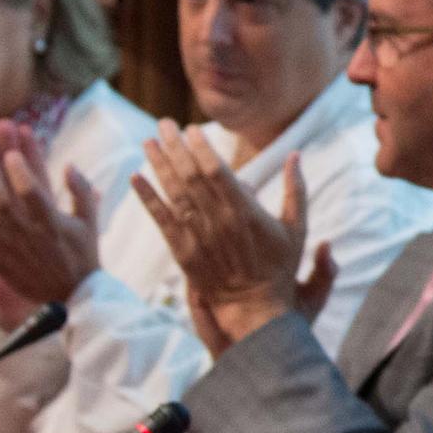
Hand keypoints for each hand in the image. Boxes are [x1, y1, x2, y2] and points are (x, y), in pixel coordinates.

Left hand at [0, 125, 100, 318]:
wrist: (72, 294)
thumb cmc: (82, 253)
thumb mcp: (90, 221)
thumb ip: (82, 191)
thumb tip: (69, 165)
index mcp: (53, 223)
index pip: (33, 191)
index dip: (20, 170)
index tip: (11, 154)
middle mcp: (29, 234)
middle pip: (2, 200)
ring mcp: (11, 249)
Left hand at [133, 132, 331, 354]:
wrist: (255, 308)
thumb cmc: (278, 267)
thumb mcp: (297, 228)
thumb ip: (296, 190)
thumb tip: (296, 155)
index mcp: (245, 212)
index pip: (216, 170)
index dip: (201, 147)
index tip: (191, 128)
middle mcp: (218, 221)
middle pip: (190, 175)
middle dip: (175, 147)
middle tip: (164, 124)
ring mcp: (198, 237)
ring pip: (173, 193)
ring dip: (158, 164)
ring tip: (147, 141)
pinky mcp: (183, 252)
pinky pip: (161, 219)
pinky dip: (147, 197)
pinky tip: (136, 178)